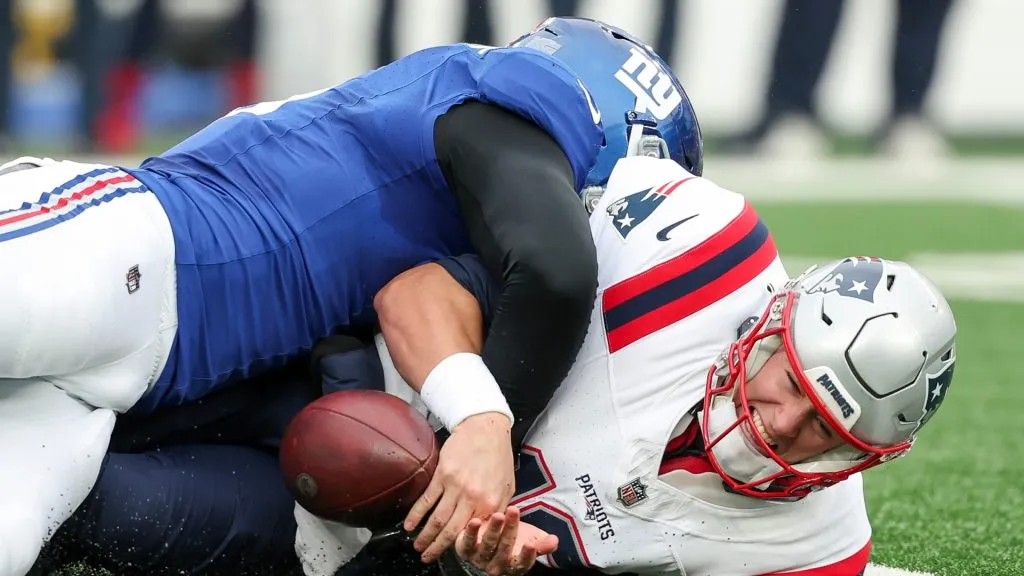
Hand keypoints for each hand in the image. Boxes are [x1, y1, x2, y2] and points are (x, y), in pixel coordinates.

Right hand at [404, 412, 515, 562]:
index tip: (452, 556)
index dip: (460, 547)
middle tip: (427, 557)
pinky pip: (426, 500)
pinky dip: (416, 515)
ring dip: (425, 536)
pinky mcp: (442, 475)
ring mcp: (455, 487)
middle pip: (451, 531)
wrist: (486, 428)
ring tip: (417, 546)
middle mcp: (472, 498)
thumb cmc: (498, 456)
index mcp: (490, 504)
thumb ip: (496, 509)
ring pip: (436, 519)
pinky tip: (409, 525)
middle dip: (437, 548)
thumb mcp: (507, 487)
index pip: (473, 533)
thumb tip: (486, 528)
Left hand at [455, 506, 558, 575]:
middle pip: (505, 549)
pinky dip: (472, 532)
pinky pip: (468, 542)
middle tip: (514, 512)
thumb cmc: (511, 538)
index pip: (521, 564)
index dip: (527, 555)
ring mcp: (480, 559)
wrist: (485, 536)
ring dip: (493, 530)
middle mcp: (496, 566)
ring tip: (498, 515)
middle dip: (510, 530)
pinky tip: (475, 521)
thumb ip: (542, 542)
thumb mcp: (528, 538)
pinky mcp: (465, 550)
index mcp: (513, 566)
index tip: (531, 543)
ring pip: (488, 545)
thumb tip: (555, 541)